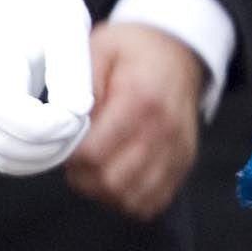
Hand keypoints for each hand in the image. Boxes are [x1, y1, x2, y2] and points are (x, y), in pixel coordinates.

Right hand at [0, 0, 94, 174]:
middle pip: (3, 144)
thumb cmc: (41, 9)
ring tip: (75, 127)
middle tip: (82, 122)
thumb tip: (78, 114)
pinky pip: (4, 154)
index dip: (51, 125)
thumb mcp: (64, 28)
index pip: (10, 114)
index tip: (81, 112)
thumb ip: (71, 71)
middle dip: (50, 145)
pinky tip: (61, 134)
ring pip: (3, 157)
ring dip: (44, 156)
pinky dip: (34, 157)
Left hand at [64, 22, 205, 219]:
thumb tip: (67, 123)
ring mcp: (177, 150)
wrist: (179, 48)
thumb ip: (81, 84)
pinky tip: (117, 178)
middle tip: (76, 160)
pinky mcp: (184, 162)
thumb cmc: (133, 48)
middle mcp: (164, 130)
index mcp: (140, 99)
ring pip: (132, 198)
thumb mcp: (100, 49)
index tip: (66, 144)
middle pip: (112, 182)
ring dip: (105, 192)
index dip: (71, 157)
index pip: (95, 153)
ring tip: (95, 169)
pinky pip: (153, 202)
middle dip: (84, 178)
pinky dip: (130, 199)